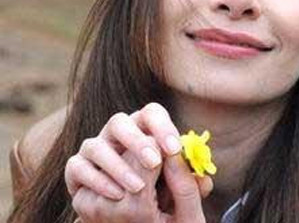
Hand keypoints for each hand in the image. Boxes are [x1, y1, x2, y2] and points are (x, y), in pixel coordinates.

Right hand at [64, 103, 211, 221]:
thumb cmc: (157, 204)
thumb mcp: (179, 198)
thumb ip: (190, 186)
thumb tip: (204, 179)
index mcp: (143, 130)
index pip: (151, 113)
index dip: (162, 126)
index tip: (174, 149)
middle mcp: (116, 135)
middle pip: (119, 121)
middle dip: (136, 140)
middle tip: (154, 162)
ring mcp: (94, 150)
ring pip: (95, 143)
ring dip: (116, 164)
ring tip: (137, 188)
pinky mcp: (76, 170)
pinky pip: (76, 166)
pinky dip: (96, 180)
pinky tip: (116, 196)